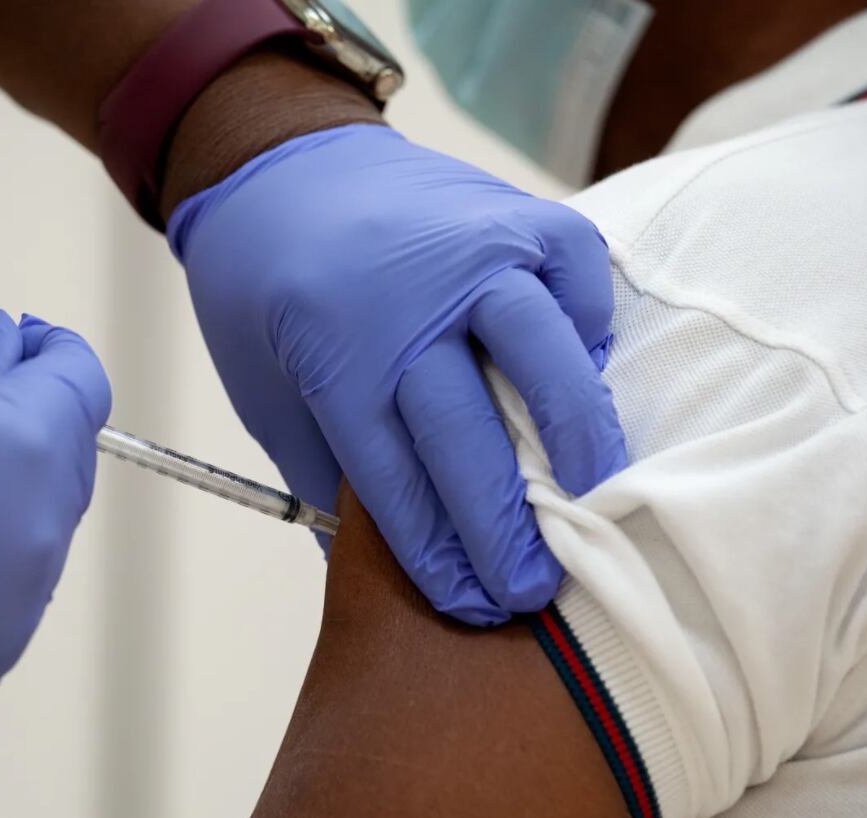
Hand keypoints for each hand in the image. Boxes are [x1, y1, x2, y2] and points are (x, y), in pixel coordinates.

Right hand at [0, 310, 110, 715]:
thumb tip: (3, 350)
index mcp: (26, 449)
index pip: (80, 384)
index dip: (54, 353)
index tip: (25, 343)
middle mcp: (40, 535)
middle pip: (65, 465)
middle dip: (30, 429)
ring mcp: (15, 610)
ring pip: (34, 540)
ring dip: (1, 508)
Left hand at [167, 124, 626, 624]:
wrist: (276, 165)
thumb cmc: (264, 293)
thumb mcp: (268, 394)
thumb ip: (324, 478)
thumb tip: (374, 577)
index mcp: (334, 356)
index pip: (397, 482)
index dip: (438, 554)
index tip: (472, 604)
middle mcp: (407, 304)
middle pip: (472, 436)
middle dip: (506, 527)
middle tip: (538, 589)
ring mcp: (470, 251)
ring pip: (544, 358)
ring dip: (578, 439)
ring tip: (602, 499)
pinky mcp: (515, 212)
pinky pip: (576, 274)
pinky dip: (590, 327)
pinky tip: (587, 375)